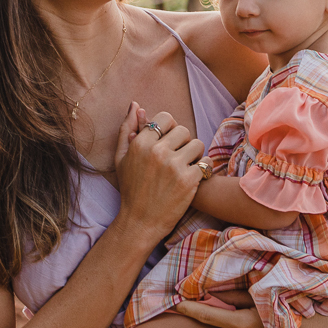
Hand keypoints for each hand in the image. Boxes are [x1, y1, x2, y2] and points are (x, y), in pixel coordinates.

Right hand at [114, 104, 204, 243]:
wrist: (140, 222)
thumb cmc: (130, 189)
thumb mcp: (121, 158)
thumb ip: (127, 129)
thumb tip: (135, 104)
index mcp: (141, 143)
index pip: (166, 118)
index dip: (170, 129)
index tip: (167, 143)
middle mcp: (157, 151)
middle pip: (184, 130)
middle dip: (182, 143)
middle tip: (176, 159)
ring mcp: (174, 166)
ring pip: (198, 144)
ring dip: (194, 155)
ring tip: (184, 168)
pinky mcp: (189, 180)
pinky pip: (206, 162)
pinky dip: (202, 170)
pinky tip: (192, 179)